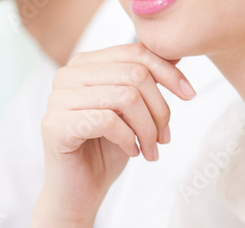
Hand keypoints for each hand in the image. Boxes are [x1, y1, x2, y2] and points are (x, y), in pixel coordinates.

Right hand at [30, 43, 196, 226]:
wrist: (78, 193)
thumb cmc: (107, 147)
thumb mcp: (133, 107)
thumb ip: (146, 77)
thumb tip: (177, 51)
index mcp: (85, 62)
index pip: (136, 52)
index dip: (169, 72)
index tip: (190, 94)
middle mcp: (67, 74)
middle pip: (135, 74)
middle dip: (159, 108)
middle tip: (164, 136)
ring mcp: (57, 99)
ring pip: (126, 97)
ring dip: (148, 128)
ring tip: (151, 148)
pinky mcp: (55, 125)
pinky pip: (108, 121)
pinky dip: (128, 138)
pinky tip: (131, 151)